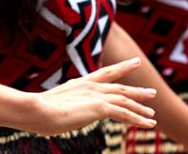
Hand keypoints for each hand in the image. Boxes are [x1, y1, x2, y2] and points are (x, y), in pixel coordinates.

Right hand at [22, 58, 155, 135]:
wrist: (35, 109)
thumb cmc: (35, 109)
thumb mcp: (50, 103)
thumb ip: (58, 105)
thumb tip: (53, 112)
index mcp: (79, 83)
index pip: (105, 73)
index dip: (122, 67)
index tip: (135, 62)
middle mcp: (89, 86)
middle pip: (119, 85)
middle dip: (136, 90)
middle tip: (151, 92)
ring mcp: (95, 96)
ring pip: (125, 100)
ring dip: (140, 107)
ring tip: (152, 114)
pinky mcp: (99, 107)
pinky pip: (125, 113)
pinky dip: (138, 119)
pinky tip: (148, 124)